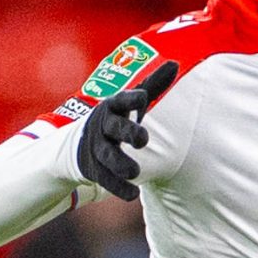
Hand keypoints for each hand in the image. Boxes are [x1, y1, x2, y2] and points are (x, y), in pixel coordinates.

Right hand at [77, 59, 178, 199]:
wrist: (81, 144)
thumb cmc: (117, 118)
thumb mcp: (131, 101)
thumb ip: (153, 85)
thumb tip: (176, 63)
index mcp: (113, 106)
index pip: (121, 99)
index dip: (131, 98)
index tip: (143, 97)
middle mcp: (104, 126)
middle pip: (115, 128)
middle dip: (128, 132)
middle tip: (144, 139)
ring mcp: (97, 148)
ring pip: (109, 156)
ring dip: (122, 164)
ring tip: (135, 172)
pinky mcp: (95, 169)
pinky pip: (106, 179)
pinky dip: (119, 188)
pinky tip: (132, 194)